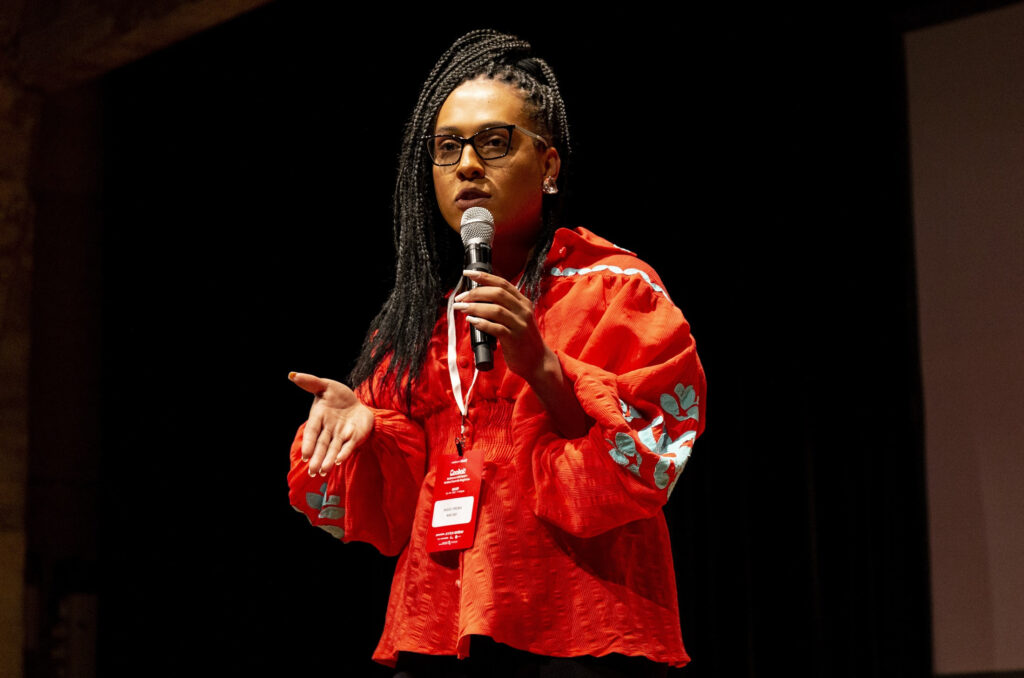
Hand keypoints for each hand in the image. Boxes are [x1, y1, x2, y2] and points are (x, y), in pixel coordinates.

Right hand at [289, 372, 373, 476]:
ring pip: (333, 449)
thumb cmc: (337, 396)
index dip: (309, 443)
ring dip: (329, 460)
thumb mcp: (325, 386)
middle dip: (317, 458)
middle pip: (321, 445)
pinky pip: (349, 447)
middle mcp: (328, 429)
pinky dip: (344, 453)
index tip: (305, 455)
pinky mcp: (354, 438)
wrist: (356, 403)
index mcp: (319, 418)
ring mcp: (341, 435)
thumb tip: (292, 375)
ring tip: (324, 470)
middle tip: (312, 471)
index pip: (312, 432)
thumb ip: (310, 382)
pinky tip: (339, 461)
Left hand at [453, 270, 587, 437]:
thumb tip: (477, 299)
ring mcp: (520, 325)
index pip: (502, 283)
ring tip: (461, 308)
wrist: (538, 362)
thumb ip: (503, 308)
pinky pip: (496, 328)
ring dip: (475, 307)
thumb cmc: (522, 341)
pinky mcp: (515, 339)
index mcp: (523, 303)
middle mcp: (523, 311)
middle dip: (475, 293)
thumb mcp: (517, 319)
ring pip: (495, 309)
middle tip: (460, 298)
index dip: (484, 277)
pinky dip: (481, 323)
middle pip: (497, 293)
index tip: (467, 274)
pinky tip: (471, 321)